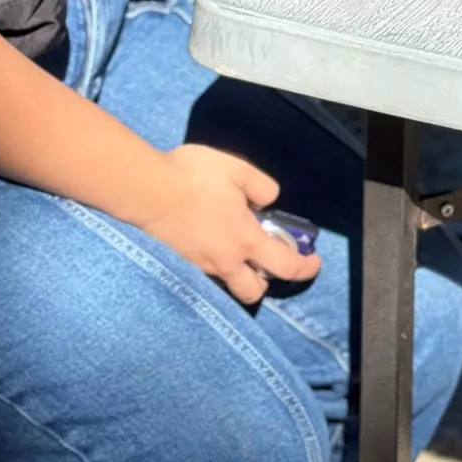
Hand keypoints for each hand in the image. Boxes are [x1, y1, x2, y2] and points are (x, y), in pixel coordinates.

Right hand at [138, 144, 321, 304]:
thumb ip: (261, 185)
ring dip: (239, 274)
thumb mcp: (237, 169)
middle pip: (253, 292)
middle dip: (265, 282)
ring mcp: (200, 266)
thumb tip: (270, 200)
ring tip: (236, 248)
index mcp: (245, 239)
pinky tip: (208, 241)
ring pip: (227, 284)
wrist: (146, 190)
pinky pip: (205, 274)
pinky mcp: (180, 262)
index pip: (284, 266)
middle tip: (266, 259)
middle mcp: (224, 261)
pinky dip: (215, 265)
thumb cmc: (193, 177)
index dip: (305, 268)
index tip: (314, 262)